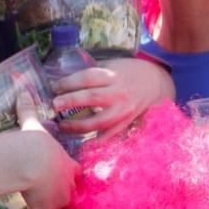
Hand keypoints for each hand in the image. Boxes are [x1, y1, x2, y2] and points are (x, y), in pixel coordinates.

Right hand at [14, 93, 77, 208]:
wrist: (30, 161)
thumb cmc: (35, 143)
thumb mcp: (32, 125)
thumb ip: (28, 109)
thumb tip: (22, 91)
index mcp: (68, 165)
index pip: (75, 171)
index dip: (70, 172)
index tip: (64, 173)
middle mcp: (67, 185)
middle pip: (70, 193)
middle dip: (62, 193)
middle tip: (50, 193)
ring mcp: (57, 200)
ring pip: (56, 207)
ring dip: (47, 207)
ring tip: (35, 207)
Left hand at [51, 57, 173, 138]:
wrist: (154, 82)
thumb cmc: (126, 71)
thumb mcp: (110, 64)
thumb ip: (90, 73)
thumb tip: (60, 79)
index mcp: (113, 75)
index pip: (88, 78)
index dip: (69, 82)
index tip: (54, 87)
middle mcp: (119, 93)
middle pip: (93, 97)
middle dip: (71, 101)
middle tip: (54, 105)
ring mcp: (124, 110)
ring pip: (100, 121)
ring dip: (79, 125)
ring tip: (62, 126)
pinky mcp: (126, 123)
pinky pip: (110, 135)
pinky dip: (97, 142)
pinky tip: (82, 144)